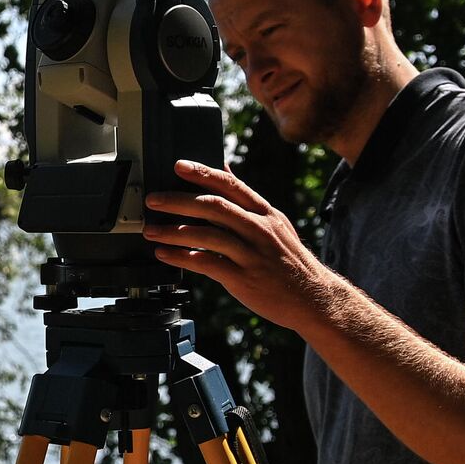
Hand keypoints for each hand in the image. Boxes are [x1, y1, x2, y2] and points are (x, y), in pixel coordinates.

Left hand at [142, 160, 339, 332]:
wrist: (313, 298)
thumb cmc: (288, 261)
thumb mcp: (275, 223)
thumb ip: (246, 199)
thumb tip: (224, 168)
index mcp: (265, 213)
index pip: (231, 185)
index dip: (203, 173)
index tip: (178, 166)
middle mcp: (259, 229)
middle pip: (214, 206)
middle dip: (178, 201)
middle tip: (153, 200)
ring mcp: (251, 254)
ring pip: (207, 235)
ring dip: (174, 231)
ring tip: (151, 230)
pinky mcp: (244, 278)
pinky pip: (207, 264)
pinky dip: (182, 258)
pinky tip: (164, 254)